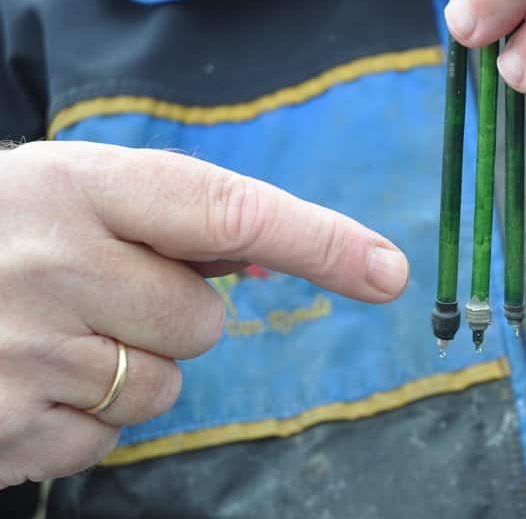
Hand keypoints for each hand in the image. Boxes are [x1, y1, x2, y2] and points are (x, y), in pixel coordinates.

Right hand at [0, 141, 408, 487]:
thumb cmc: (3, 234)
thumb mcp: (71, 196)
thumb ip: (170, 219)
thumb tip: (276, 255)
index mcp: (77, 185)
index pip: (228, 210)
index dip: (318, 240)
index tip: (388, 271)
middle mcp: (51, 262)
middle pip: (203, 321)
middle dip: (171, 314)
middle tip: (95, 292)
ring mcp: (22, 352)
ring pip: (165, 385)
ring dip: (127, 367)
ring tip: (51, 332)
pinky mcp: (7, 428)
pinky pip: (111, 440)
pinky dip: (85, 417)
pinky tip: (27, 378)